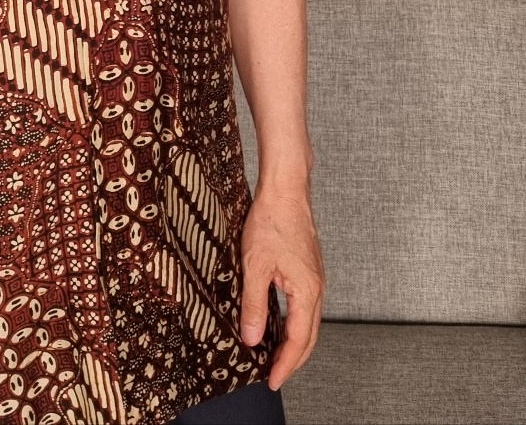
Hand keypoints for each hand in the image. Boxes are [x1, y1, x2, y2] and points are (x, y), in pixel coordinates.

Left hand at [239, 182, 324, 389]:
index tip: (272, 381)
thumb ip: (254, 304)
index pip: (298, 341)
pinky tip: (280, 322)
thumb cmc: (272, 219)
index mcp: (307, 291)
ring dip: (295, 342)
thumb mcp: (255, 265)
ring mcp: (315, 277)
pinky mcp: (309, 268)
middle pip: (309, 336)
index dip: (285, 365)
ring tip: (275, 355)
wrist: (286, 188)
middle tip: (275, 376)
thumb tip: (253, 339)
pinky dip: (295, 322)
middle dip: (293, 360)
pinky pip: (306, 305)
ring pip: (309, 321)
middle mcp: (317, 287)